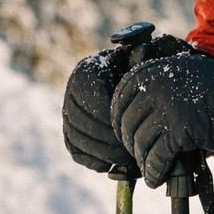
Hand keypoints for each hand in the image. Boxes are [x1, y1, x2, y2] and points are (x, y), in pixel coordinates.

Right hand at [61, 34, 193, 173]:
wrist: (130, 85)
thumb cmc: (140, 74)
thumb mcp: (143, 62)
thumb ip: (143, 57)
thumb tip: (145, 49)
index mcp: (87, 71)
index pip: (92, 97)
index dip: (111, 116)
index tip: (131, 126)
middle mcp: (71, 90)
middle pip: (81, 121)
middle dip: (107, 139)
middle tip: (129, 150)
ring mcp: (68, 112)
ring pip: (76, 137)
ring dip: (101, 152)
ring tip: (124, 158)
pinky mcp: (69, 132)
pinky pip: (75, 150)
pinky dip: (92, 159)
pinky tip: (111, 163)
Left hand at [112, 52, 213, 187]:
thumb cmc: (211, 97)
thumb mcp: (176, 81)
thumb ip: (150, 92)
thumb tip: (121, 123)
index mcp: (148, 71)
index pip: (118, 104)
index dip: (122, 127)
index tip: (131, 140)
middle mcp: (153, 84)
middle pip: (127, 125)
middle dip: (133, 147)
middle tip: (143, 158)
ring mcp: (166, 106)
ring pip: (140, 143)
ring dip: (144, 161)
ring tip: (152, 169)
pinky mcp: (179, 129)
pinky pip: (156, 157)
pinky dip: (155, 172)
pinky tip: (158, 178)